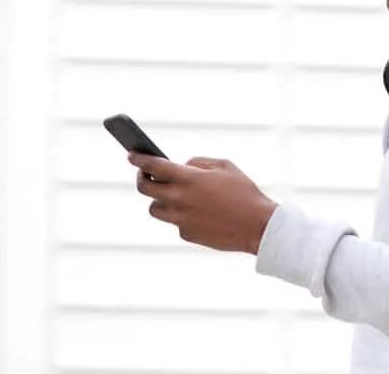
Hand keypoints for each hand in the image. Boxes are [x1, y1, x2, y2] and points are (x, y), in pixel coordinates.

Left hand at [128, 153, 276, 254]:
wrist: (256, 226)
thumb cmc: (244, 192)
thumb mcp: (225, 166)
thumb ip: (199, 162)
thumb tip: (183, 166)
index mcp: (189, 178)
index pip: (154, 166)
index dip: (140, 159)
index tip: (132, 154)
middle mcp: (179, 199)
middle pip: (145, 188)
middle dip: (142, 178)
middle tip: (145, 174)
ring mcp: (180, 219)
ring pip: (154, 208)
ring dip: (159, 199)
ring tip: (170, 194)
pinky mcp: (186, 234)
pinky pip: (174, 221)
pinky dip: (180, 215)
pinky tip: (196, 211)